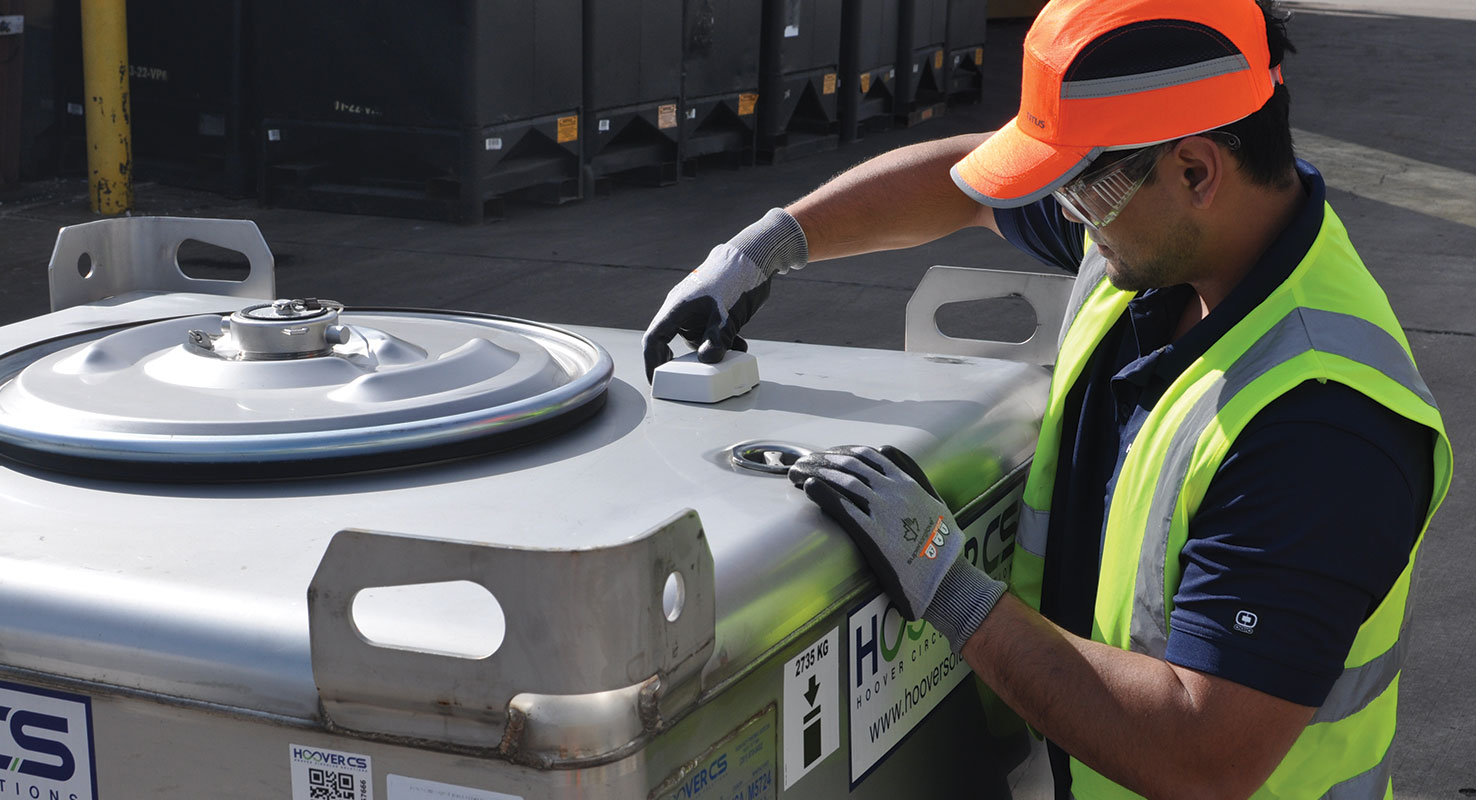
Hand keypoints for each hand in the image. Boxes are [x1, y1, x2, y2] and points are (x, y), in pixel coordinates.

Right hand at [641, 208, 806, 381]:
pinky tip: (740, 344)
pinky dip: (723, 342)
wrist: (753, 257)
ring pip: (697, 339)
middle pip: (674, 342)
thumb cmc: (734, 280)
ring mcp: (696, 310)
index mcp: (677, 307)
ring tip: (735, 352)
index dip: (652, 362)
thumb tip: (707, 361)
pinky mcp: (711, 310)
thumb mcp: (726, 315)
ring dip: (713, 350)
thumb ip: (716, 340)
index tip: (656, 381)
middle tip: (697, 377)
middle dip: (689, 361)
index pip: (654, 339)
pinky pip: (711, 333)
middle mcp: (682, 309)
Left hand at [789, 445, 1006, 651]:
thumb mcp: (937, 504)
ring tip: (797, 472)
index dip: (843, 452)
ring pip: (844, 481)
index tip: (827, 455)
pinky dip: (824, 494)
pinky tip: (809, 488)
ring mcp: (884, 512)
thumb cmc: (943, 546)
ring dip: (816, 471)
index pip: (869, 455)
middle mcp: (895, 492)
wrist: (948, 581)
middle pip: (850, 464)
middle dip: (823, 460)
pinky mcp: (873, 535)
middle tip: (804, 462)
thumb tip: (890, 453)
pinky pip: (843, 508)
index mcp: (908, 484)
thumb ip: (916, 477)